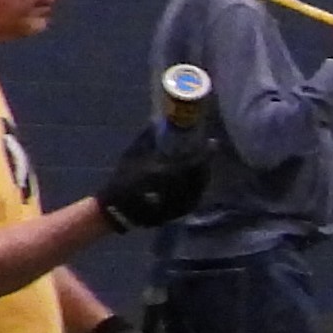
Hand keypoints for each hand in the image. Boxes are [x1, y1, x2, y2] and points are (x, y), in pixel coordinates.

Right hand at [94, 135, 208, 232]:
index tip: (213, 142)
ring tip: (198, 166)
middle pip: (203, 173)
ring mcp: (184, 202)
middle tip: (204, 153)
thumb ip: (149, 137)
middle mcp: (182, 188)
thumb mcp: (134, 154)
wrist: (120, 208)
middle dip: (204, 162)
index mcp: (171, 172)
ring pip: (201, 186)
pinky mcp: (182, 212)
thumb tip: (157, 121)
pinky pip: (195, 196)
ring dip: (201, 174)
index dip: (207, 151)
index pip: (198, 160)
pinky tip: (191, 181)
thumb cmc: (125, 178)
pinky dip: (196, 186)